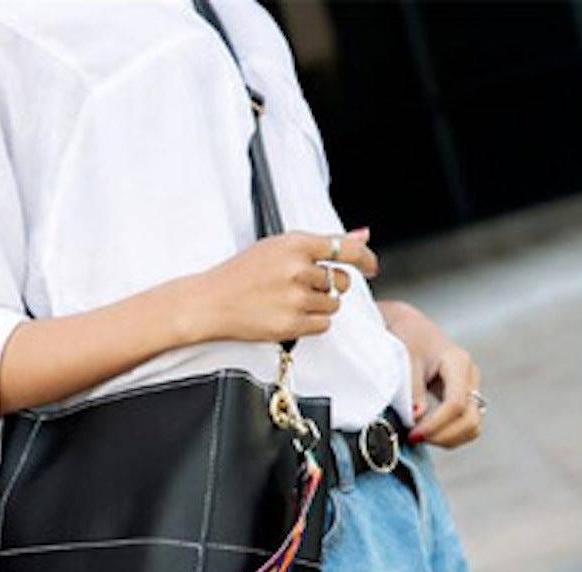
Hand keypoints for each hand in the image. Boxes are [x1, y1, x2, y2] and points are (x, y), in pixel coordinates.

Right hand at [179, 230, 378, 345]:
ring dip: (320, 305)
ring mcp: (295, 298)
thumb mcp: (278, 247)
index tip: (372, 267)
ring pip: (333, 304)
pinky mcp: (291, 324)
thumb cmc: (241, 274)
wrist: (210, 302)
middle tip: (308, 287)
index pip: (346, 250)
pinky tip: (290, 315)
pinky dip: (312, 322)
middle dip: (332, 286)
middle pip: (341, 281)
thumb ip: (322, 243)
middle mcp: (298, 270)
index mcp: (295, 244)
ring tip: (291, 301)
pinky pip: (323, 325)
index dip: (365, 259)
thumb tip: (363, 235)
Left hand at [378, 300, 483, 447]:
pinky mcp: (464, 397)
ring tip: (419, 437)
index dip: (436, 424)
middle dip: (444, 436)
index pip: (456, 403)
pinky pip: (465, 424)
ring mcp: (470, 388)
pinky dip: (449, 435)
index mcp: (458, 362)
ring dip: (448, 439)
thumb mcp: (406, 359)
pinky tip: (426, 433)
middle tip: (414, 438)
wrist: (413, 328)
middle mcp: (470, 376)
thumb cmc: (408, 338)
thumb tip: (418, 417)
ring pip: (472, 426)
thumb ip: (413, 389)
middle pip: (471, 419)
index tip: (413, 434)